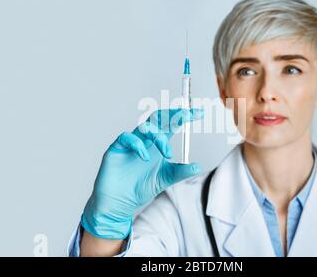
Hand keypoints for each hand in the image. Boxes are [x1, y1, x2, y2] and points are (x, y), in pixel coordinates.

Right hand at [81, 108, 203, 239]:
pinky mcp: (117, 149)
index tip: (199, 112)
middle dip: (173, 114)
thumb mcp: (165, 179)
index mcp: (158, 144)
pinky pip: (126, 138)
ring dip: (158, 136)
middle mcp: (145, 140)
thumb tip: (197, 166)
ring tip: (167, 153)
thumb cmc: (140, 188)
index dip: (184, 116)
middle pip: (158, 118)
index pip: (172, 124)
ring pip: (145, 127)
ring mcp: (130, 143)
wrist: (120, 203)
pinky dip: (138, 145)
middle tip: (186, 116)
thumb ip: (180, 172)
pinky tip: (145, 158)